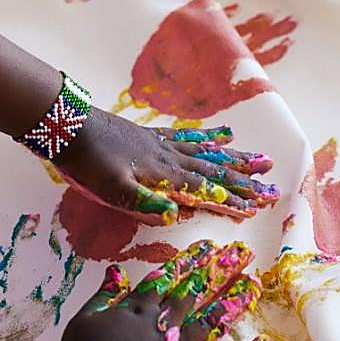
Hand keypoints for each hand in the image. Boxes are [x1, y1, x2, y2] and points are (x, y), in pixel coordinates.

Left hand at [53, 110, 279, 225]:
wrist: (67, 126)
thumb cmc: (86, 162)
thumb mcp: (110, 189)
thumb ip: (142, 202)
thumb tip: (175, 215)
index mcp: (161, 175)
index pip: (203, 190)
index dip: (229, 200)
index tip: (256, 207)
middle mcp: (168, 158)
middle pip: (214, 170)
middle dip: (243, 181)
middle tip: (272, 186)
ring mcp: (160, 144)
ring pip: (206, 152)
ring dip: (234, 158)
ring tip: (261, 158)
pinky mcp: (149, 135)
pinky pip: (186, 136)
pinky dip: (206, 137)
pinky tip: (221, 134)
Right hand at [58, 240, 270, 340]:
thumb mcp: (85, 318)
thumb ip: (105, 295)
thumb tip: (116, 269)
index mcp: (136, 310)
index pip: (165, 280)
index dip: (186, 264)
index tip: (206, 248)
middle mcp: (161, 325)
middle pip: (191, 295)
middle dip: (214, 273)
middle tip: (237, 254)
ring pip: (208, 323)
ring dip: (231, 303)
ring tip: (253, 284)